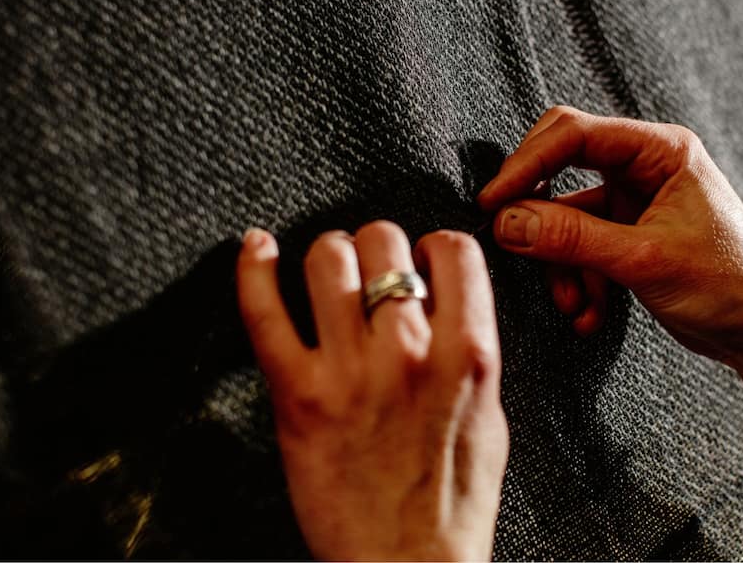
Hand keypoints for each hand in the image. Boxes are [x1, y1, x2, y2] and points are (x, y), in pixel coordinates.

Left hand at [236, 222, 507, 560]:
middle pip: (384, 240)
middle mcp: (409, 354)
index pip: (455, 251)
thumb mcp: (489, 414)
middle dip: (378, 247)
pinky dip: (253, 269)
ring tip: (330, 275)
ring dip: (329, 256)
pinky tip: (256, 248)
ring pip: (328, 259)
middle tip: (373, 271)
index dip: (435, 246)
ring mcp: (350, 371)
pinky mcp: (298, 395)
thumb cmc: (452, 502)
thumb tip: (445, 298)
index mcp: (468, 355)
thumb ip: (470, 348)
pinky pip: (265, 311)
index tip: (423, 258)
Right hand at [477, 106, 742, 397]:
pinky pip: (581, 246)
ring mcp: (635, 201)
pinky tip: (590, 313)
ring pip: (566, 216)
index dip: (527, 164)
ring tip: (573, 304)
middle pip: (562, 168)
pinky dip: (578, 280)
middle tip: (512, 243)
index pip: (574, 134)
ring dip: (561, 264)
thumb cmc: (731, 284)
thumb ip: (572, 238)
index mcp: (661, 150)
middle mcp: (645, 167)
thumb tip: (508, 222)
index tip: (494, 201)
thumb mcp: (644, 260)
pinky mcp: (629, 235)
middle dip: (540, 216)